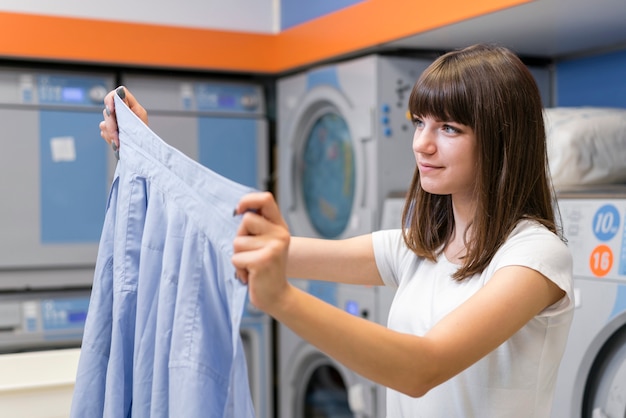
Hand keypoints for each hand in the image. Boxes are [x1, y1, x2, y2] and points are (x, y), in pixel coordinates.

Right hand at [99, 86, 147, 147]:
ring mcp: (114, 120)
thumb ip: (128, 106)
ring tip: (119, 143)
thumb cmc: (145, 133)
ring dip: (111, 134)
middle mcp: (120, 111)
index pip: (117, 94)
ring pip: (104, 123)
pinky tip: (117, 143)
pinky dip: (110, 139)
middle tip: (116, 137)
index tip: (111, 111)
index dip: (110, 100)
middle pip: (108, 110)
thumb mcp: (141, 118)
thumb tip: (120, 92)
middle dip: (111, 125)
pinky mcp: (110, 130)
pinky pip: (104, 132)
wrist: (143, 148)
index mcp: (130, 105)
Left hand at [232, 192, 290, 311]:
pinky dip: (239, 269)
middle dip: (240, 237)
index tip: (239, 210)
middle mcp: (280, 234)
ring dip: (239, 256)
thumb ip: (257, 227)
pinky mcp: (263, 261)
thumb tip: (238, 210)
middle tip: (251, 253)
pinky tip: (251, 275)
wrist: (276, 296)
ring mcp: (274, 247)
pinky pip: (236, 258)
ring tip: (251, 265)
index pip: (266, 199)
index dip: (249, 200)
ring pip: (238, 242)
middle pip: (245, 220)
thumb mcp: (266, 243)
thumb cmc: (265, 268)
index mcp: (280, 226)